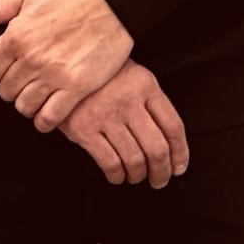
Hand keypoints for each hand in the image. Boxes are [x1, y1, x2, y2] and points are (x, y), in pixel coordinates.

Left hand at [0, 0, 132, 131]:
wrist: (112, 2)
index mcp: (15, 35)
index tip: (10, 69)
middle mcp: (30, 58)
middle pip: (6, 91)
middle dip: (13, 88)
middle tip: (25, 83)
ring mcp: (53, 75)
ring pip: (24, 107)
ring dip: (28, 104)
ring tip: (37, 96)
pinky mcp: (76, 88)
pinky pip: (49, 118)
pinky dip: (44, 120)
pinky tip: (48, 112)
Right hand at [60, 62, 188, 187]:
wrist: (62, 63)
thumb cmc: (102, 74)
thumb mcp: (132, 75)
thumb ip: (151, 102)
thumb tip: (170, 145)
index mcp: (145, 85)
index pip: (173, 126)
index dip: (180, 153)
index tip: (179, 167)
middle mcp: (127, 100)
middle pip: (157, 148)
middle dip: (161, 172)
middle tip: (159, 180)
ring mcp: (105, 114)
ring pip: (134, 159)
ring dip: (138, 175)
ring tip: (136, 176)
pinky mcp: (83, 128)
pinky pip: (109, 162)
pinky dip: (117, 175)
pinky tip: (117, 175)